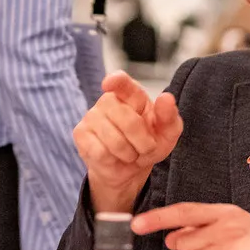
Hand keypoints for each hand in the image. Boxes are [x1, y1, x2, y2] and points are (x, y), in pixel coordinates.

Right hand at [74, 72, 182, 214]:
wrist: (129, 168)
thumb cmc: (148, 144)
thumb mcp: (167, 133)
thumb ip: (169, 116)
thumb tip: (166, 98)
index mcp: (131, 94)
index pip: (122, 82)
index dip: (116, 81)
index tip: (109, 83)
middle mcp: (108, 100)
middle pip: (129, 122)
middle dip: (143, 143)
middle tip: (146, 148)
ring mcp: (91, 116)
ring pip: (114, 141)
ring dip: (129, 154)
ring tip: (129, 153)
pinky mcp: (80, 133)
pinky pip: (100, 152)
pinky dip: (113, 161)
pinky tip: (113, 158)